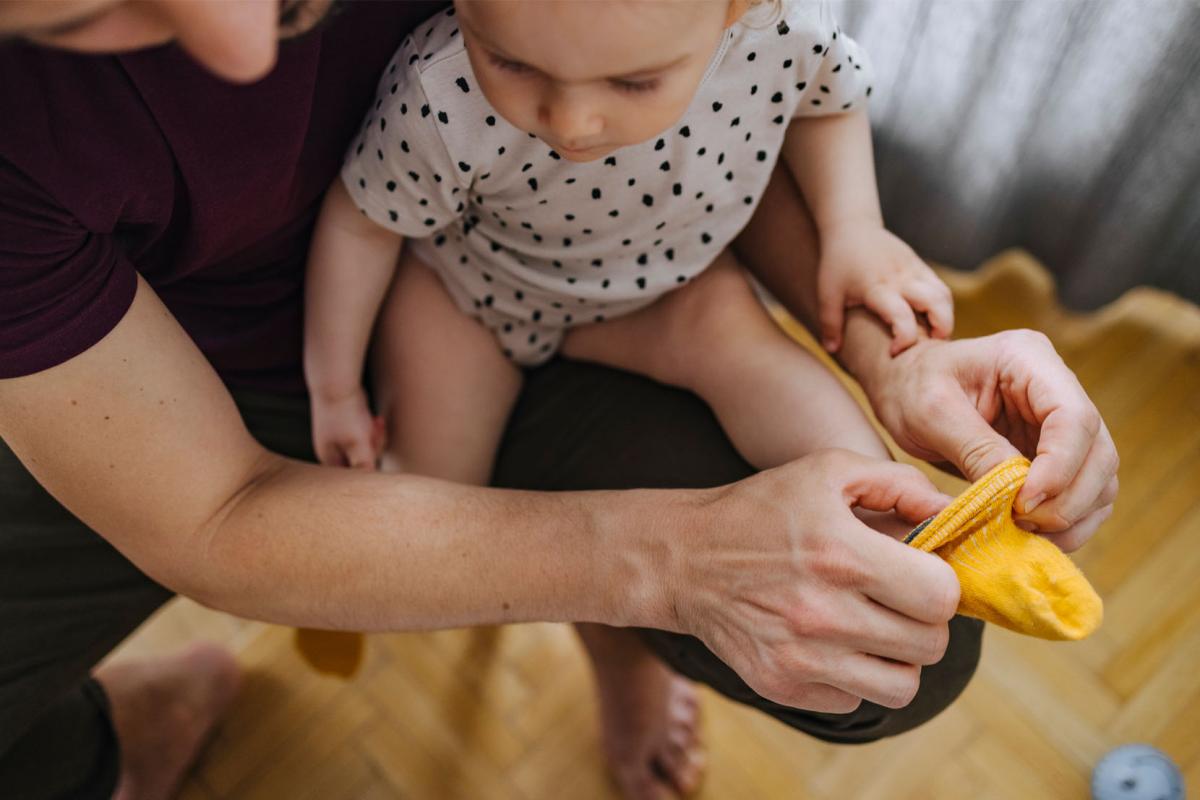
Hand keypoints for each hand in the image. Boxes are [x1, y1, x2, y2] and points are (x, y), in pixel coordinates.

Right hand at [310, 387, 383, 469]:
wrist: (338, 383)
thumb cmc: (345, 414)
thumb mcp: (357, 443)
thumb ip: (364, 464)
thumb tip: (371, 480)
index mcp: (330, 458)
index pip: (353, 475)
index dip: (368, 467)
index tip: (375, 451)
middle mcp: (333, 450)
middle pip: (362, 461)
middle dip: (374, 447)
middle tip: (376, 431)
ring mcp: (340, 437)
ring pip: (367, 447)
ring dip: (375, 437)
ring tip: (375, 422)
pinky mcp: (349, 426)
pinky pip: (366, 435)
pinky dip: (373, 428)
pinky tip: (376, 419)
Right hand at [671, 449, 959, 712]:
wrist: (684, 558)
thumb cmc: (761, 508)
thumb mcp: (826, 470)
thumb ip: (897, 483)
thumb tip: (949, 514)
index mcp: (841, 554)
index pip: (940, 596)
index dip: (940, 583)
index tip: (918, 573)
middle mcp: (824, 613)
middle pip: (929, 645)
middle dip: (923, 621)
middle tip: (898, 600)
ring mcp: (802, 658)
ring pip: (901, 687)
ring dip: (896, 659)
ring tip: (874, 629)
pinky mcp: (782, 686)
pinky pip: (854, 701)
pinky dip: (853, 678)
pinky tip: (832, 644)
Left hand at [818, 224, 953, 354]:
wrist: (852, 227)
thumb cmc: (837, 263)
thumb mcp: (827, 293)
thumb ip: (830, 324)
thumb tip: (833, 351)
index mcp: (877, 287)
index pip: (901, 315)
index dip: (904, 338)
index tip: (894, 352)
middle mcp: (901, 278)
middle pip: (937, 302)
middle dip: (942, 328)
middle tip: (930, 347)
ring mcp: (914, 269)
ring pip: (944, 294)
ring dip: (946, 318)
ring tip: (934, 336)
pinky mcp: (920, 265)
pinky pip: (940, 287)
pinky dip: (942, 307)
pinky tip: (931, 321)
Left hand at [864, 329, 1118, 550]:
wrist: (903, 387)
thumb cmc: (911, 387)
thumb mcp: (931, 412)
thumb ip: (975, 448)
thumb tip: (1018, 494)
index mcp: (1029, 358)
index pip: (1074, 416)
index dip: (1059, 467)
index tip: (1023, 503)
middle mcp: (1057, 387)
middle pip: (1098, 451)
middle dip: (1068, 499)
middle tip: (1023, 524)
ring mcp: (1062, 422)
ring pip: (1099, 478)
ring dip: (1072, 516)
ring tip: (1026, 535)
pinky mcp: (1056, 453)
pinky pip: (1083, 494)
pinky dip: (1067, 522)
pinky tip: (1033, 537)